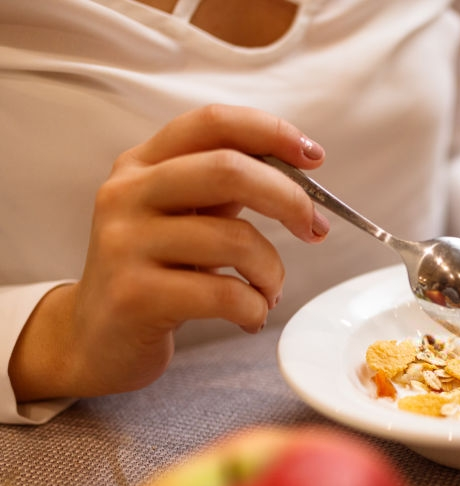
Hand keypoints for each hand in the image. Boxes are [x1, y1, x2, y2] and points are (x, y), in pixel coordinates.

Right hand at [10, 105, 329, 401]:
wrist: (96, 340)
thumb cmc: (155, 273)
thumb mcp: (183, 216)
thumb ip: (226, 187)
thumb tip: (299, 174)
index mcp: (143, 164)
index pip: (213, 123)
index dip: (271, 132)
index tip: (314, 157)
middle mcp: (127, 194)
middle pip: (229, 170)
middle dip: (290, 199)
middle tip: (316, 228)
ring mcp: (126, 243)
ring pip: (235, 240)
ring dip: (273, 271)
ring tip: (269, 291)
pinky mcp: (135, 295)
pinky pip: (224, 294)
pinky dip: (255, 308)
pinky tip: (251, 316)